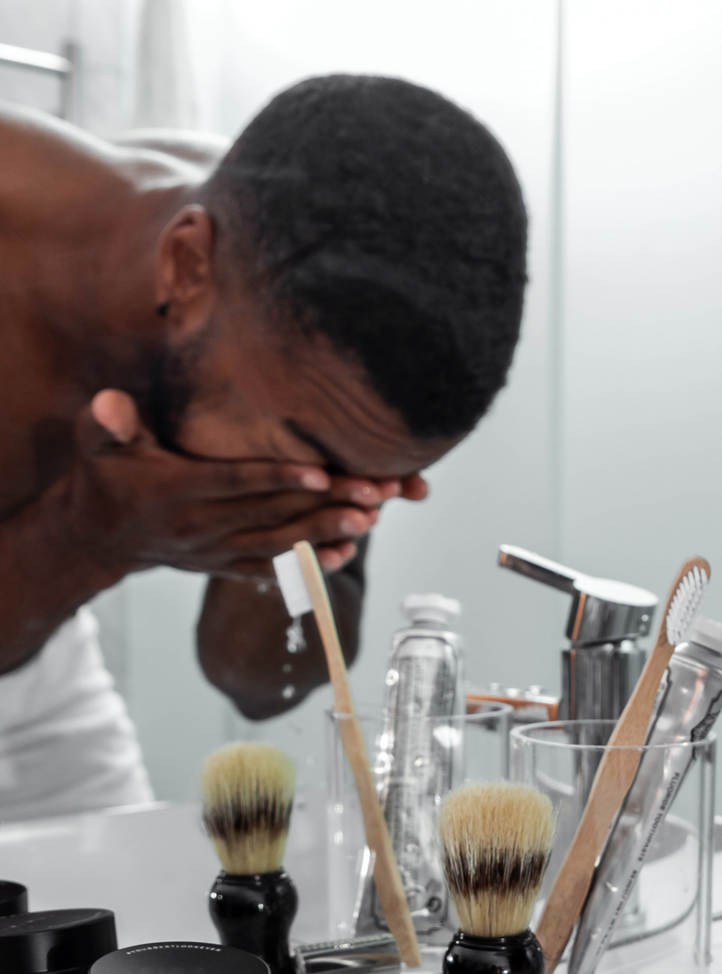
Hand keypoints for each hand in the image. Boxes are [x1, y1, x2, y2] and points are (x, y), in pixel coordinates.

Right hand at [43, 391, 383, 578]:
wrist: (95, 537)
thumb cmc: (106, 478)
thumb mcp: (98, 447)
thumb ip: (109, 424)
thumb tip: (110, 401)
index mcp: (172, 491)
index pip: (232, 483)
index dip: (275, 477)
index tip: (320, 471)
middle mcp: (196, 527)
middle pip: (268, 514)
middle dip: (323, 503)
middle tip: (373, 491)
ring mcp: (212, 552)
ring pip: (277, 545)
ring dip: (325, 533)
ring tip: (370, 519)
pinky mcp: (222, 567)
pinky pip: (269, 572)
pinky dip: (306, 566)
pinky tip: (345, 555)